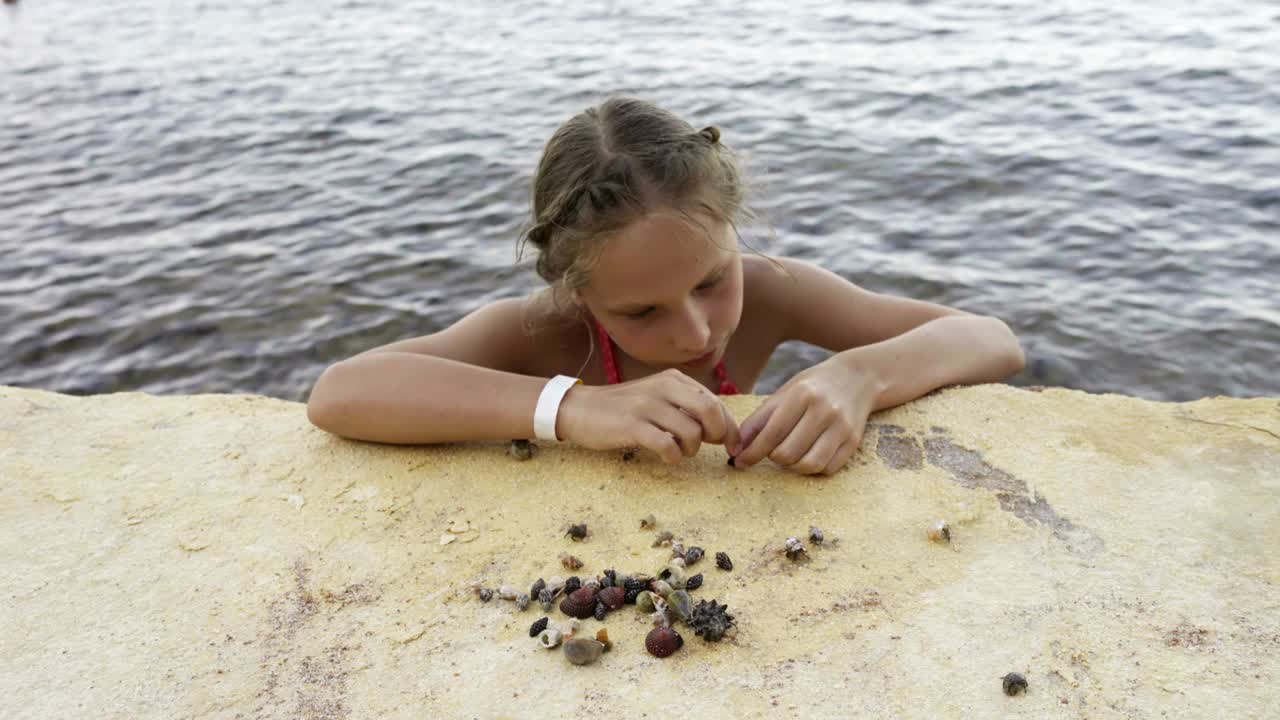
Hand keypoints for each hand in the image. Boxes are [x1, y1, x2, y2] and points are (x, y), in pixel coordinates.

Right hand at [557, 369, 740, 463]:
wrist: (579, 409)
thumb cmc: (623, 408)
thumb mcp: (657, 396)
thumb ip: (686, 406)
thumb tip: (721, 428)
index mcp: (673, 379)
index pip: (715, 402)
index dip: (730, 427)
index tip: (732, 446)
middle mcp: (663, 387)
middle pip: (710, 412)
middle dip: (717, 436)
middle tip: (708, 448)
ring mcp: (647, 406)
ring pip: (691, 432)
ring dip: (691, 450)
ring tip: (678, 451)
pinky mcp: (632, 425)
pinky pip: (667, 445)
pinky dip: (673, 456)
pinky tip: (665, 456)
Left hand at [731, 359, 878, 474]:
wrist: (857, 379)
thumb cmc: (812, 388)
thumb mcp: (783, 394)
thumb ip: (759, 420)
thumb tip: (738, 449)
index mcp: (802, 395)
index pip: (772, 432)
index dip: (753, 452)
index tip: (740, 462)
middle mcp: (824, 411)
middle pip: (788, 453)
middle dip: (774, 458)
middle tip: (773, 451)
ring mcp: (842, 427)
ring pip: (809, 464)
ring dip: (792, 467)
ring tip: (790, 455)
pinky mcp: (853, 442)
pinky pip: (827, 468)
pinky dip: (812, 468)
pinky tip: (808, 455)